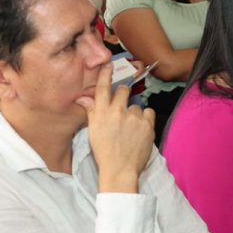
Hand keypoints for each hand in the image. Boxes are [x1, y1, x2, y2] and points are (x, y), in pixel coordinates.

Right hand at [76, 64, 154, 192]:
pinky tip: (140, 129)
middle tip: (123, 107)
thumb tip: (84, 98)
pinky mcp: (147, 124)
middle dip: (124, 94)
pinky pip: (148, 112)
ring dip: (134, 113)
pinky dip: (145, 118)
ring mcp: (133, 117)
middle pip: (123, 90)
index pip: (103, 88)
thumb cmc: (105, 151)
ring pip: (136, 105)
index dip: (106, 74)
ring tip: (130, 128)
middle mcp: (117, 112)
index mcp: (101, 113)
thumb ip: (92, 111)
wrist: (120, 169)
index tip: (109, 64)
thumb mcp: (93, 131)